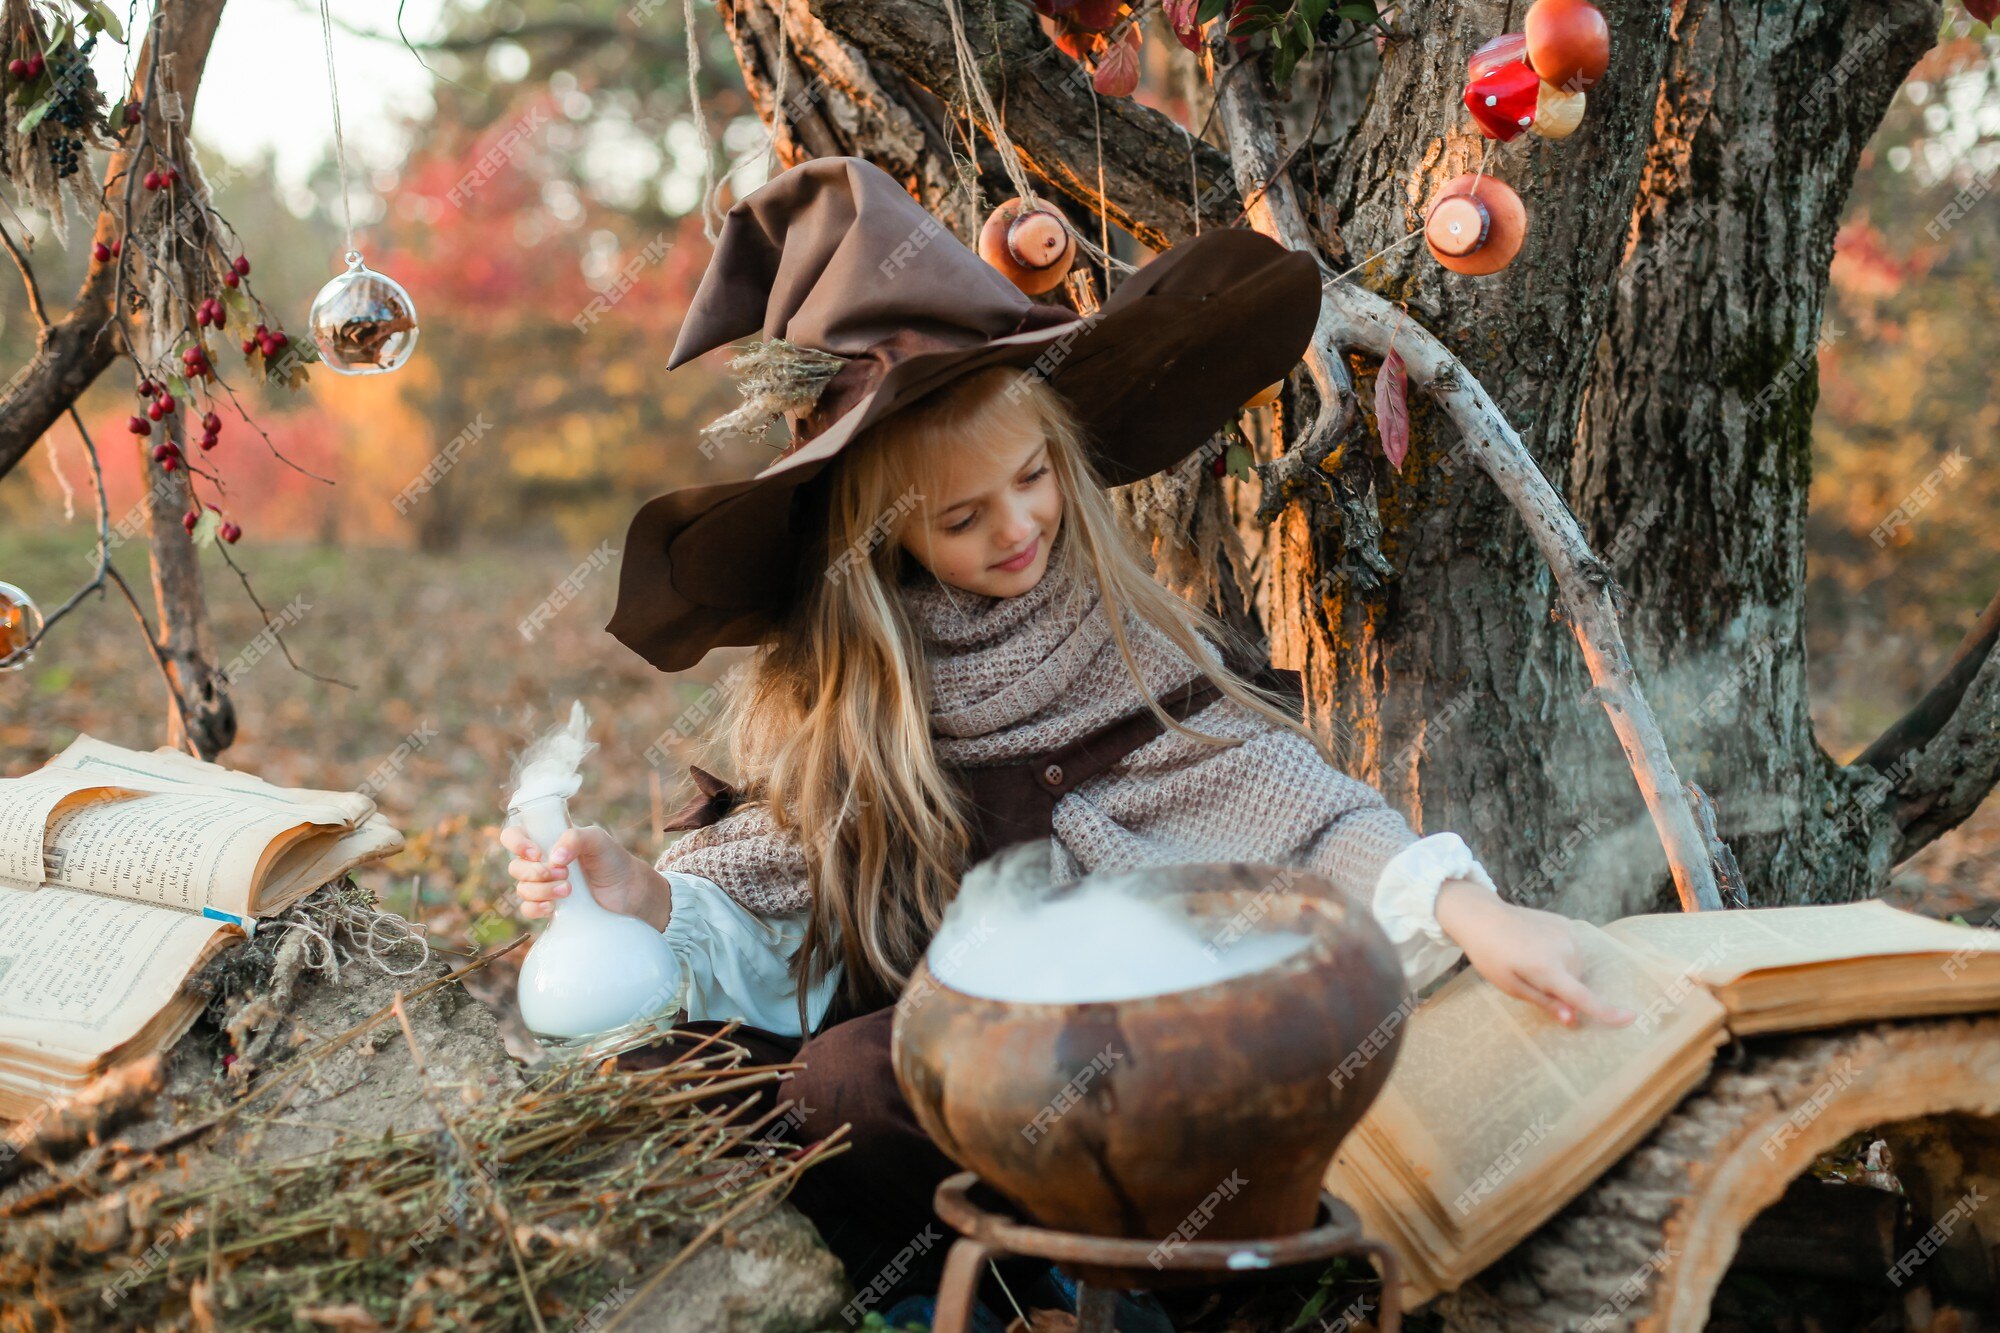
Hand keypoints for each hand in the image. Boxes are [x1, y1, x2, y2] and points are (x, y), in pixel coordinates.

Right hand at [498, 823, 670, 930]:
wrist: (628, 890)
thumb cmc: (612, 859)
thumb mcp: (597, 839)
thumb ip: (575, 838)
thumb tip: (554, 858)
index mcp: (546, 839)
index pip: (514, 836)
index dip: (516, 844)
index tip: (537, 853)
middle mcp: (540, 862)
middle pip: (515, 867)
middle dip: (535, 872)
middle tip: (564, 873)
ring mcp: (543, 885)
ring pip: (522, 889)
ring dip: (542, 890)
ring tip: (568, 889)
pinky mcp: (549, 905)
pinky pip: (527, 909)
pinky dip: (535, 908)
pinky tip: (552, 907)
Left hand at [1434, 880, 1634, 1027]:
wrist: (1484, 917)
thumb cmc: (1491, 956)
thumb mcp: (1511, 986)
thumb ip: (1545, 1002)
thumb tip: (1573, 1019)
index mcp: (1547, 969)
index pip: (1582, 997)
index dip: (1606, 1011)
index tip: (1629, 1018)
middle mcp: (1564, 950)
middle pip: (1576, 984)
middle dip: (1561, 989)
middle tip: (1529, 976)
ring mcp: (1568, 933)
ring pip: (1576, 968)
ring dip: (1562, 971)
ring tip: (1531, 958)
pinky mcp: (1567, 923)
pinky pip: (1573, 950)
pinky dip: (1562, 954)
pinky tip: (1538, 946)